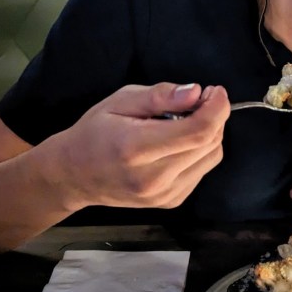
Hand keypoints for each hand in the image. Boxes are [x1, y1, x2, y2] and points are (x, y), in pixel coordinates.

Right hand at [58, 82, 229, 209]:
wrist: (74, 176)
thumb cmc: (94, 133)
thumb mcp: (120, 101)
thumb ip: (159, 96)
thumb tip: (195, 93)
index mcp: (137, 149)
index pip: (197, 131)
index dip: (216, 108)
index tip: (214, 90)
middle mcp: (154, 178)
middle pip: (208, 143)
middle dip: (214, 115)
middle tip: (199, 99)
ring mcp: (164, 194)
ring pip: (211, 156)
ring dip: (209, 132)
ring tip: (186, 119)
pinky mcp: (171, 201)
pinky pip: (202, 169)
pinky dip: (200, 150)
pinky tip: (179, 141)